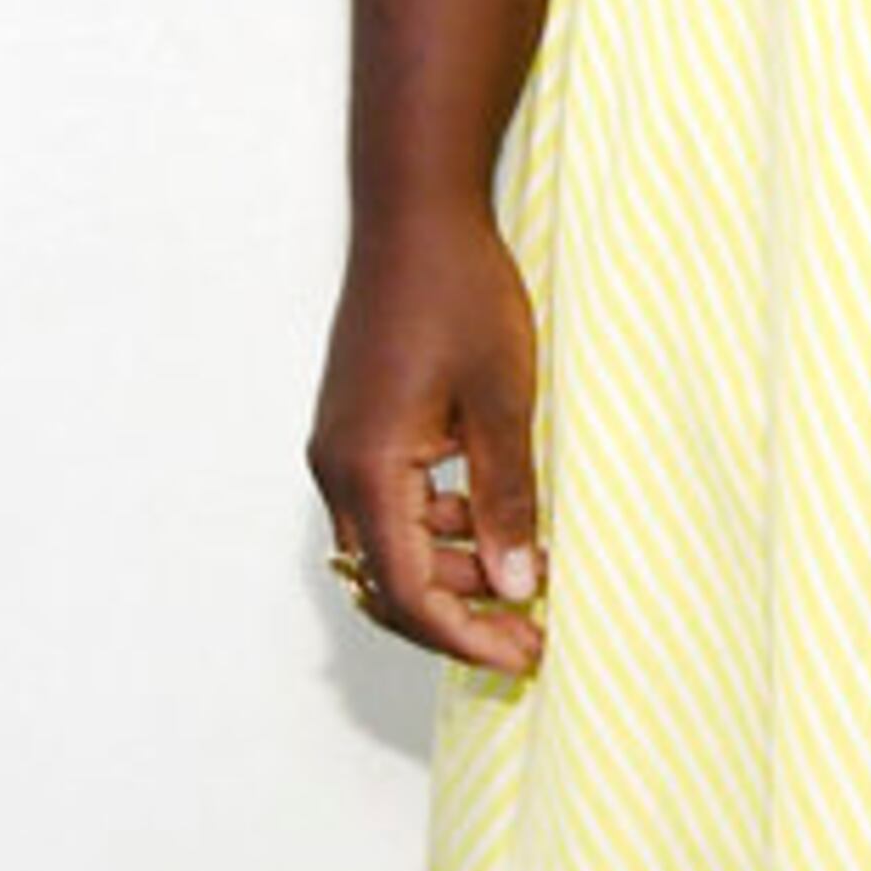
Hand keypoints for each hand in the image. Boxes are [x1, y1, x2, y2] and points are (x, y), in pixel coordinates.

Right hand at [308, 210, 546, 672]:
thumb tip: (515, 588)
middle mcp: (337, 469)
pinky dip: (438, 529)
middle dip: (459, 618)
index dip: (467, 637)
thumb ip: (506, 501)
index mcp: (367, 470)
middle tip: (533, 631)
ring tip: (530, 568)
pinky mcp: (354, 432)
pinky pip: (388, 508)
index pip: (406, 592)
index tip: (526, 654)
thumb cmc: (460, 295)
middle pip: (387, 584)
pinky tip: (495, 518)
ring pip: (387, 549)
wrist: (415, 217)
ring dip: (452, 571)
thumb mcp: (504, 404)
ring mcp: (339, 450)